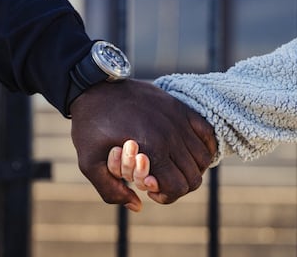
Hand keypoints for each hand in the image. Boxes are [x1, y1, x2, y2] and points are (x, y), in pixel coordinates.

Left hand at [70, 79, 216, 205]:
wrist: (95, 88)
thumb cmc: (91, 126)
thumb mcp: (89, 163)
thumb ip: (111, 192)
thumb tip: (137, 206)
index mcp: (151, 150)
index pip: (178, 187)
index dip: (166, 196)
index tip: (151, 191)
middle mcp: (171, 135)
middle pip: (194, 177)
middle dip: (178, 186)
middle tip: (161, 180)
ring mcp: (178, 119)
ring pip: (204, 158)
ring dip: (192, 169)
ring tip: (172, 167)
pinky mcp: (180, 107)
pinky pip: (207, 133)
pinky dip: (204, 147)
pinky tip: (187, 151)